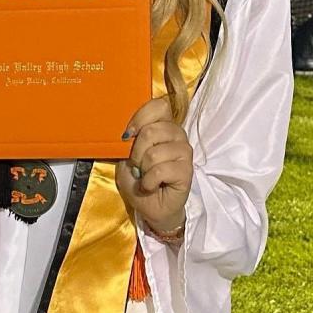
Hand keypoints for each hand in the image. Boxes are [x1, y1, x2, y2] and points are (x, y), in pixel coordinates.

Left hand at [115, 97, 192, 234]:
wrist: (150, 206)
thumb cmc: (138, 179)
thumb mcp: (126, 156)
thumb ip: (130, 139)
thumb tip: (128, 132)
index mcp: (163, 126)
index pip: (159, 106)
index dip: (140, 118)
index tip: (128, 136)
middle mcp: (177, 135)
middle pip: (152, 130)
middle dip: (136, 152)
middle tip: (136, 166)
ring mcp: (184, 152)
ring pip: (155, 152)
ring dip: (143, 169)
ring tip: (145, 176)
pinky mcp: (187, 171)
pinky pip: (160, 170)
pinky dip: (148, 181)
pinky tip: (151, 186)